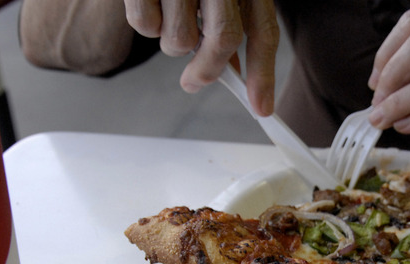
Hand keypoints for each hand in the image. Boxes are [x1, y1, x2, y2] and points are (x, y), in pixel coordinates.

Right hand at [124, 0, 278, 115]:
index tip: (261, 107)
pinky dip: (145, 24)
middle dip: (209, 69)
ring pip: (180, 40)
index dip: (263, 74)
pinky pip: (145, 25)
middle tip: (195, 82)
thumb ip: (228, 26)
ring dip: (172, 44)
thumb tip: (235, 74)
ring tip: (169, 18)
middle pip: (224, 39)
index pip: (264, 30)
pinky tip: (149, 3)